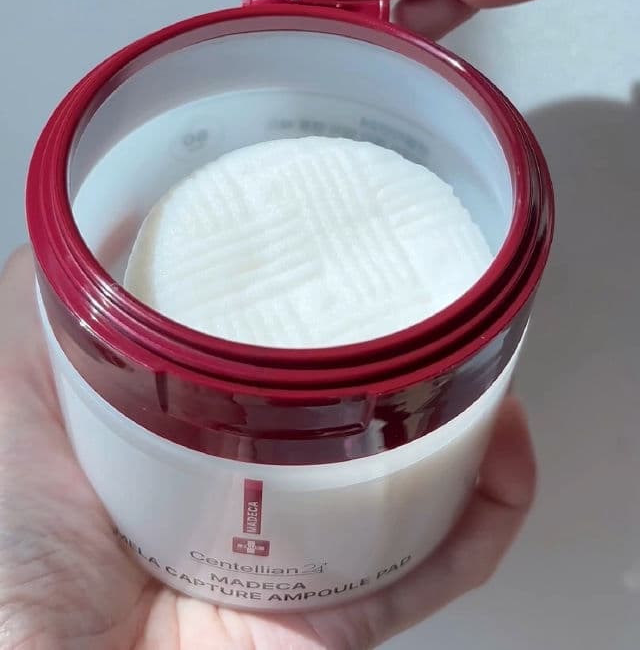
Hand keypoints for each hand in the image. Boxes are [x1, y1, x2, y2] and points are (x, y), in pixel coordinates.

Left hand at [0, 247, 534, 648]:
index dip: (324, 309)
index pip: (272, 358)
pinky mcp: (333, 621)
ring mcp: (293, 558)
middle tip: (444, 317)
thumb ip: (48, 301)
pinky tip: (503, 455)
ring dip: (470, 432)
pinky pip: (428, 569)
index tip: (361, 257)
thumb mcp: (14, 382)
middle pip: (354, 417)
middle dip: (413, 366)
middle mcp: (242, 489)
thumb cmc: (12, 543)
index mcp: (179, 432)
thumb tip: (105, 223)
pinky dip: (482, 518)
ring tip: (493, 379)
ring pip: (409, 486)